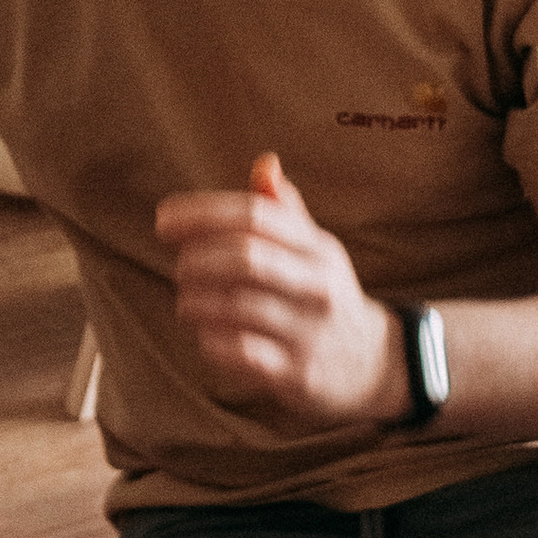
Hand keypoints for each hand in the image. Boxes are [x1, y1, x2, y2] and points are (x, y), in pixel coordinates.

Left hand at [155, 153, 406, 427]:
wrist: (374, 365)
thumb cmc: (324, 294)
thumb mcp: (316, 250)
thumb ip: (285, 210)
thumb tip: (264, 163)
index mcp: (318, 248)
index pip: (256, 216)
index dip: (202, 213)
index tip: (163, 220)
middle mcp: (317, 287)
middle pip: (246, 259)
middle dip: (197, 259)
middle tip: (180, 265)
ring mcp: (308, 332)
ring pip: (236, 306)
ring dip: (196, 301)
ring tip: (187, 300)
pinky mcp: (296, 374)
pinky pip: (240, 352)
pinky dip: (211, 339)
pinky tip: (206, 333)